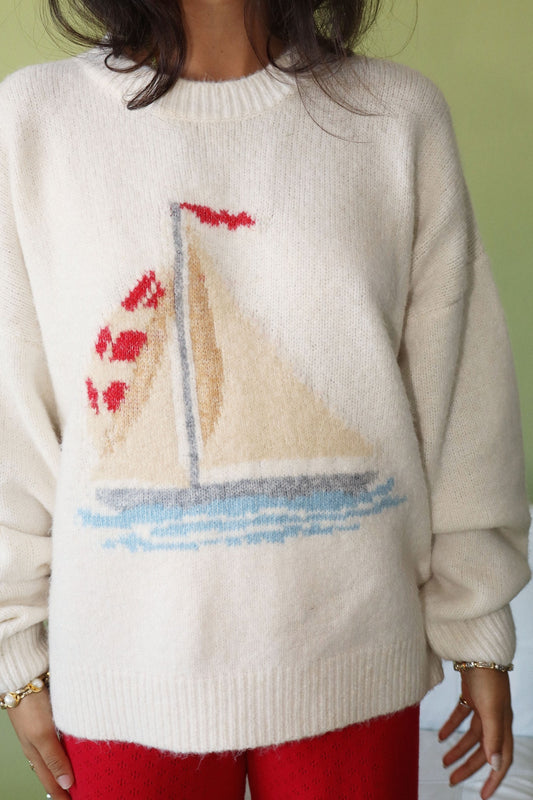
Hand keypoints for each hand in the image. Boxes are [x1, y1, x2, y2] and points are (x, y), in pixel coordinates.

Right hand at [6, 686, 73, 798]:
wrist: (25, 675)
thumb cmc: (30, 706)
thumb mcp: (42, 735)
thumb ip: (54, 759)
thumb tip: (67, 785)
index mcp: (36, 754)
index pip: (52, 782)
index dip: (63, 795)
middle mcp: (41, 745)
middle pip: (56, 771)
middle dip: (68, 785)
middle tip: (84, 793)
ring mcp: (46, 730)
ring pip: (61, 754)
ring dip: (72, 765)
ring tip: (87, 774)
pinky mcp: (53, 717)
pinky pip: (65, 738)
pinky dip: (73, 746)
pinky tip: (83, 744)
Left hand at [438, 668, 512, 799]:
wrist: (478, 647)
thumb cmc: (487, 677)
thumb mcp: (491, 709)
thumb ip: (492, 737)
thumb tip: (495, 766)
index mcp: (503, 725)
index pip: (501, 759)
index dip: (493, 779)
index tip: (482, 796)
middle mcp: (495, 718)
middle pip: (483, 750)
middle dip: (468, 767)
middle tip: (452, 781)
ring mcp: (483, 706)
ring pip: (470, 735)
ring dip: (457, 748)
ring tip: (443, 761)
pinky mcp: (471, 695)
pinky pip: (461, 716)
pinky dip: (450, 726)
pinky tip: (439, 735)